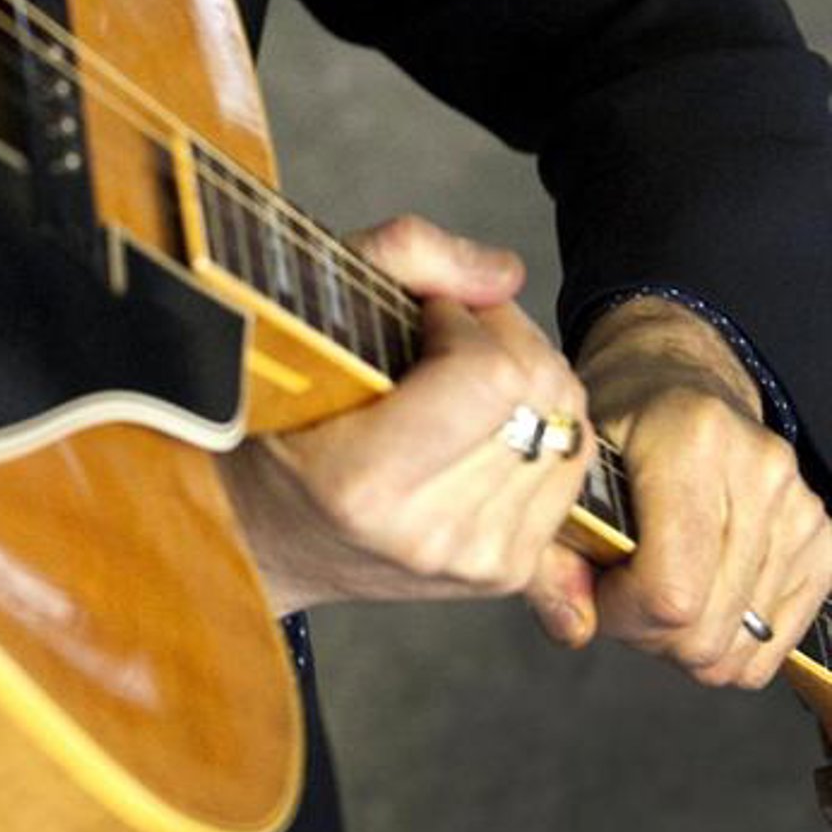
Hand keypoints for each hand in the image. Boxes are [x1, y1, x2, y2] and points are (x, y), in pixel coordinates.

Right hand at [219, 214, 592, 619]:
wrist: (260, 532)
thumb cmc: (272, 418)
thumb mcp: (306, 311)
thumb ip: (403, 258)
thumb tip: (504, 276)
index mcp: (364, 481)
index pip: (493, 377)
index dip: (470, 319)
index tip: (427, 314)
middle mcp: (427, 535)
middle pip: (541, 398)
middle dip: (506, 339)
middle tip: (451, 333)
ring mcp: (473, 562)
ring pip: (568, 429)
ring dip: (526, 381)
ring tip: (462, 377)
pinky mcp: (506, 573)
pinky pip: (571, 471)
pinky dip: (541, 428)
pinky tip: (486, 422)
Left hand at [541, 296, 831, 688]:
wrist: (678, 377)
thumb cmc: (619, 419)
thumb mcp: (568, 466)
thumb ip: (552, 550)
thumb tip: (574, 629)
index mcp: (691, 441)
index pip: (670, 592)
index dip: (622, 614)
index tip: (597, 589)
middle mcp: (758, 471)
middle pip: (708, 631)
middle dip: (649, 632)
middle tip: (622, 590)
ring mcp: (798, 507)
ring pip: (742, 645)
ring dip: (689, 637)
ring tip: (659, 584)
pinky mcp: (820, 538)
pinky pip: (776, 639)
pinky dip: (731, 637)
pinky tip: (700, 592)